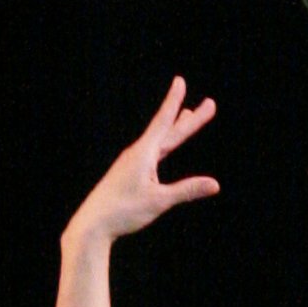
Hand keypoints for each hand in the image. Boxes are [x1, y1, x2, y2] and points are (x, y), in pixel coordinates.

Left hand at [65, 77, 220, 250]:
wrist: (92, 225)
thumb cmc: (123, 212)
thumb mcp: (158, 201)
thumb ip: (187, 190)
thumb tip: (215, 184)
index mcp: (144, 153)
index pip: (164, 122)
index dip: (174, 101)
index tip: (180, 80)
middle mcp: (137, 154)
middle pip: (168, 131)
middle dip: (189, 119)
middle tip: (209, 104)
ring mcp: (131, 164)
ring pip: (160, 142)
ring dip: (175, 128)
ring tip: (186, 116)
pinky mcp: (128, 175)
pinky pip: (152, 154)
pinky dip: (163, 146)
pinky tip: (163, 149)